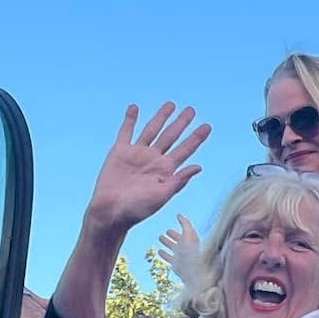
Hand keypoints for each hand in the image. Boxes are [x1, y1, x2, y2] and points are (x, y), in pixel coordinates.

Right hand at [84, 103, 208, 233]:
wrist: (111, 212)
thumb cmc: (137, 210)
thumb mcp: (162, 196)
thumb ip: (179, 180)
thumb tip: (199, 167)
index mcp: (166, 170)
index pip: (185, 150)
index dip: (196, 138)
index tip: (207, 126)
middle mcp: (153, 159)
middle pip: (171, 136)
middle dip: (181, 123)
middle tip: (192, 110)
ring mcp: (137, 154)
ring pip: (152, 130)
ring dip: (161, 117)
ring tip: (171, 105)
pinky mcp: (120, 151)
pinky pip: (126, 131)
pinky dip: (130, 119)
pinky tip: (134, 107)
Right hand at [155, 213, 201, 278]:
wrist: (192, 271)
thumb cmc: (192, 252)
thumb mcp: (188, 234)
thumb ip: (185, 223)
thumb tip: (179, 214)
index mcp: (192, 239)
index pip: (187, 230)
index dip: (183, 224)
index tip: (178, 217)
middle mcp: (187, 248)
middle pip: (179, 239)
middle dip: (173, 235)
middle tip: (167, 231)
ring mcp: (181, 256)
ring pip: (172, 247)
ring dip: (167, 242)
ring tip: (160, 237)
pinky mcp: (176, 264)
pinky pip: (168, 257)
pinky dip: (164, 254)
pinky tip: (159, 251)